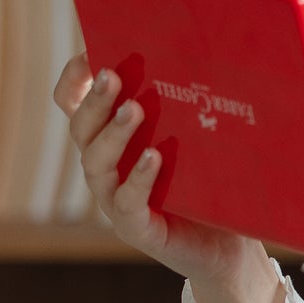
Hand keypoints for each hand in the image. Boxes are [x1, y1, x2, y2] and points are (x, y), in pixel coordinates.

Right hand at [54, 53, 286, 302]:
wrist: (229, 249)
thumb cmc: (211, 187)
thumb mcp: (196, 141)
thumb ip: (187, 107)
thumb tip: (210, 52)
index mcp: (112, 142)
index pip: (75, 107)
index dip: (74, 82)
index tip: (87, 55)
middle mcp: (105, 169)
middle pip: (82, 130)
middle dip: (95, 100)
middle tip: (113, 75)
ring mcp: (115, 201)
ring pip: (97, 164)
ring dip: (114, 134)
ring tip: (134, 109)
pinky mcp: (136, 229)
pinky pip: (127, 203)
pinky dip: (138, 179)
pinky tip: (155, 157)